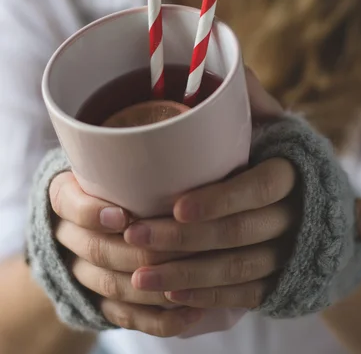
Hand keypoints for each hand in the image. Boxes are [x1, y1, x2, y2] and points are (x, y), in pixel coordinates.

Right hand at [49, 173, 203, 336]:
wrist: (93, 218)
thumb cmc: (117, 179)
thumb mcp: (114, 162)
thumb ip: (132, 158)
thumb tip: (180, 144)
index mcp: (66, 195)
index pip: (68, 203)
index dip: (93, 213)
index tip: (123, 216)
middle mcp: (68, 234)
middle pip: (97, 249)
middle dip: (139, 252)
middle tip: (178, 249)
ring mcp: (80, 271)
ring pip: (110, 286)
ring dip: (152, 286)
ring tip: (190, 280)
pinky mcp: (99, 301)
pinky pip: (123, 316)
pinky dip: (157, 320)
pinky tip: (188, 313)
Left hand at [123, 70, 299, 310]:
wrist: (310, 205)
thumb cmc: (274, 154)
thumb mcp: (269, 123)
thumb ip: (249, 95)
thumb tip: (229, 68)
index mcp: (290, 173)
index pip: (260, 188)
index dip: (220, 200)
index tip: (177, 205)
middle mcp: (292, 216)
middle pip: (240, 234)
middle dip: (184, 239)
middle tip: (134, 235)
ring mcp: (286, 253)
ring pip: (238, 271)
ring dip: (185, 276)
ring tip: (139, 275)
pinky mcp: (277, 281)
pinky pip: (244, 296)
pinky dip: (206, 298)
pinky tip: (170, 295)